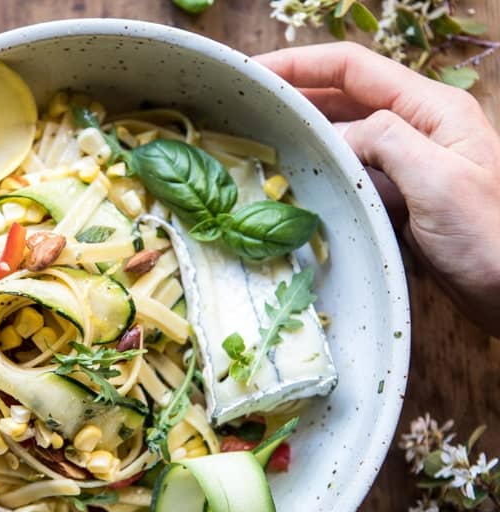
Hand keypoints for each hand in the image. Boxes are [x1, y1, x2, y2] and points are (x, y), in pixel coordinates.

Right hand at [256, 42, 499, 336]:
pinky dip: (319, 175)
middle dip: (295, 97)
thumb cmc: (492, 237)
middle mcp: (416, 130)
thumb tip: (337, 137)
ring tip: (260, 145)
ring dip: (304, 138)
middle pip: (343, 98)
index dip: (301, 64)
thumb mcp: (439, 179)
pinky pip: (349, 177)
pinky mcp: (397, 200)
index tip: (257, 72)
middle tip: (247, 110)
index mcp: (430, 110)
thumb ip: (386, 141)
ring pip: (343, 139)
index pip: (354, 69)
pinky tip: (294, 185)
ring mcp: (405, 166)